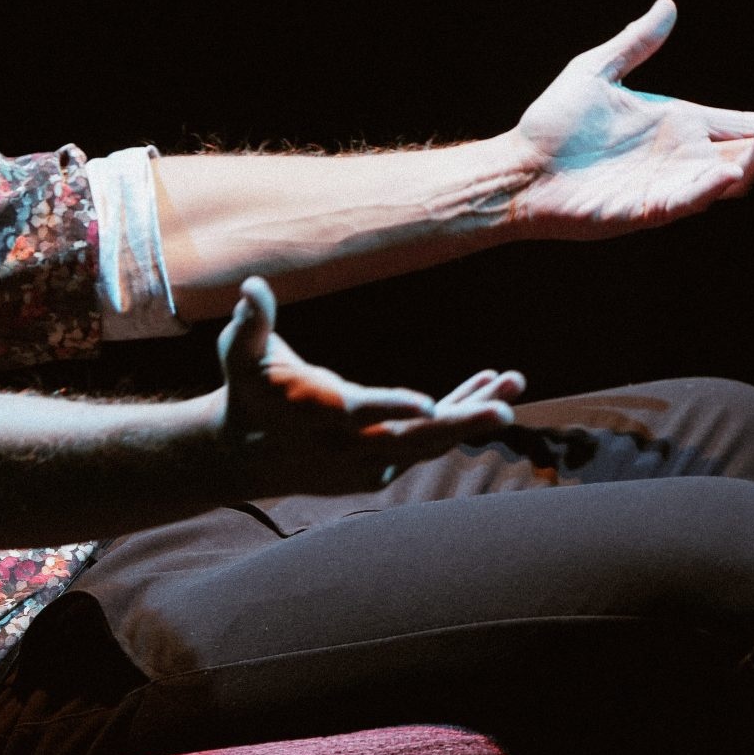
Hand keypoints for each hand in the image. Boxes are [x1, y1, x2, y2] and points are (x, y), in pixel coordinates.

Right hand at [216, 278, 514, 490]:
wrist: (243, 454)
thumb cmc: (248, 391)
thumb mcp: (239, 353)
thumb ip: (252, 321)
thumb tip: (252, 284)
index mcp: (319, 413)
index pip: (360, 413)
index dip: (393, 408)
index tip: (427, 405)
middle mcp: (348, 445)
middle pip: (412, 439)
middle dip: (460, 424)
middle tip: (505, 411)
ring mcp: (367, 463)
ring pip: (429, 442)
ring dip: (472, 412)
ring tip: (514, 381)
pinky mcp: (380, 469)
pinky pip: (426, 445)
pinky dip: (456, 419)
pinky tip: (487, 390)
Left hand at [506, 0, 753, 240]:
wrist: (517, 167)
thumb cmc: (553, 124)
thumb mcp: (596, 71)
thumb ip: (635, 43)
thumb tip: (667, 5)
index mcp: (679, 125)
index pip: (744, 124)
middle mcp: (682, 157)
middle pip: (753, 154)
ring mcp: (669, 186)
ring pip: (730, 179)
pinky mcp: (647, 209)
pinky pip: (690, 201)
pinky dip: (713, 188)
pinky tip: (733, 173)